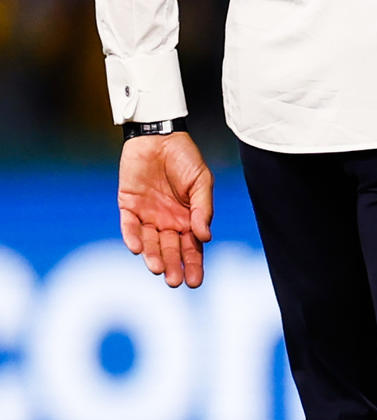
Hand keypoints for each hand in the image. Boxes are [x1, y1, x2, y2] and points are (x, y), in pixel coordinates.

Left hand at [117, 132, 213, 288]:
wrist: (158, 137)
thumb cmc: (185, 158)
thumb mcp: (202, 182)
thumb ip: (203, 209)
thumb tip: (205, 236)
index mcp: (189, 219)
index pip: (192, 248)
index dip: (194, 265)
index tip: (195, 282)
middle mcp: (168, 221)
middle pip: (171, 249)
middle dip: (173, 266)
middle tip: (173, 281)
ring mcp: (147, 215)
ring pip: (149, 242)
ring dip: (153, 256)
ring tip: (158, 269)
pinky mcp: (128, 205)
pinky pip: (129, 226)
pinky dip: (132, 237)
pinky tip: (138, 249)